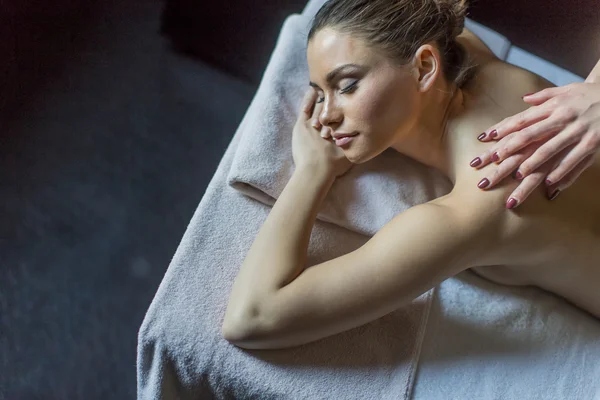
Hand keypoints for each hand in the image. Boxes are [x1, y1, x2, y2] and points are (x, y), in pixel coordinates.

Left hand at [292, 88, 352, 178]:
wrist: (315, 170)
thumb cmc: (333, 165)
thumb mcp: (350, 156)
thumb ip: (356, 145)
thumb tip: (365, 139)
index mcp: (342, 126)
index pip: (344, 110)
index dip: (345, 102)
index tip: (348, 94)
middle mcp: (330, 120)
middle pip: (333, 104)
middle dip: (334, 95)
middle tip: (337, 85)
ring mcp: (315, 121)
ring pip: (320, 103)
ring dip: (323, 95)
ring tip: (325, 85)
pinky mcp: (302, 124)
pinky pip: (306, 106)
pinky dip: (309, 98)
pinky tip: (312, 90)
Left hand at [470, 82, 599, 206]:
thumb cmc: (590, 95)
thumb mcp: (566, 90)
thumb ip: (543, 96)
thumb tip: (523, 100)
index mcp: (552, 107)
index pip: (521, 120)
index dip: (502, 130)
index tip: (485, 140)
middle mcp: (561, 118)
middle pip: (528, 136)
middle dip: (508, 151)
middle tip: (493, 162)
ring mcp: (577, 131)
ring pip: (549, 150)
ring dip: (532, 165)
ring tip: (517, 177)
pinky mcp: (593, 143)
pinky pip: (574, 160)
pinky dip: (561, 172)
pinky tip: (549, 185)